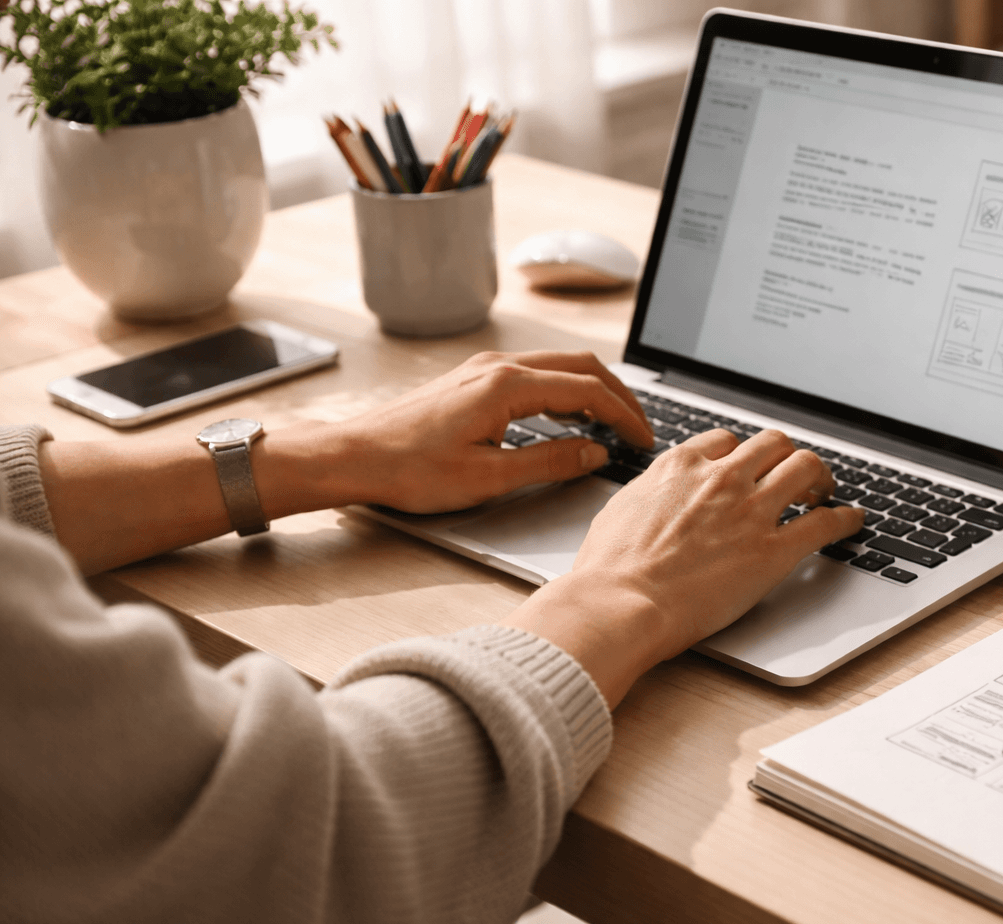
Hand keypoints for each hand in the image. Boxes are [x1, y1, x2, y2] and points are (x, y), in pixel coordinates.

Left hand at [312, 350, 654, 514]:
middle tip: (641, 427)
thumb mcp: (489, 477)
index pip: (588, 390)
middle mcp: (499, 366)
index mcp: (507, 386)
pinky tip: (570, 415)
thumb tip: (595, 452)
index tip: (644, 439)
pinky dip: (566, 389)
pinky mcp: (474, 378)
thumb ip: (550, 461)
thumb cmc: (410, 470)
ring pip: (559, 365)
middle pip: (580, 365)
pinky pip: (536, 372)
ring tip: (614, 421)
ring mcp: (485, 368)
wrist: (355, 456)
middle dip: (619, 394)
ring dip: (593, 389)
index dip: (625, 415)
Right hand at [503, 429, 864, 705]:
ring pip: (805, 468)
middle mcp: (720, 479)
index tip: (748, 466)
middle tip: (793, 475)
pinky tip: (851, 521)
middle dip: (786, 456)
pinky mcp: (772, 551)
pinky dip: (844, 519)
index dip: (742, 453)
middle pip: (773, 444)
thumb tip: (653, 498)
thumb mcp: (620, 511)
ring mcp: (750, 512)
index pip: (725, 441)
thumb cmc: (609, 570)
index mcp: (680, 467)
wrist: (620, 603)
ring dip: (819, 477)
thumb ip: (648, 496)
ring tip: (823, 491)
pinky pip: (823, 523)